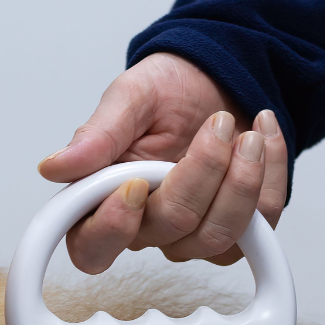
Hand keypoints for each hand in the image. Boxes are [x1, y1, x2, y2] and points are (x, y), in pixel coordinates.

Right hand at [38, 53, 287, 272]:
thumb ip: (97, 135)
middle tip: (217, 125)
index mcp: (104, 199)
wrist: (220, 76)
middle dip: (202, 173)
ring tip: (247, 133)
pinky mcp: (239, 231)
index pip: (92, 247)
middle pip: (171, 230)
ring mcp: (193, 234)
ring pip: (218, 237)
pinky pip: (261, 225)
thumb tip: (54, 168)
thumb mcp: (130, 97)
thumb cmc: (170, 89)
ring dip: (241, 181)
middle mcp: (146, 226)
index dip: (113, 228)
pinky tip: (264, 135)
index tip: (136, 184)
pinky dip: (270, 175)